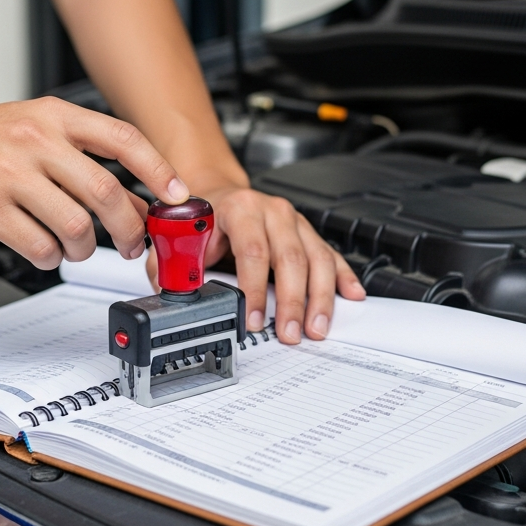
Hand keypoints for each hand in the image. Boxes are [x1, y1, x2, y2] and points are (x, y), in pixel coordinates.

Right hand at [0, 97, 186, 269]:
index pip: (123, 138)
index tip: (176, 196)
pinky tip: (44, 249)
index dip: (158, 170)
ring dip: (86, 249)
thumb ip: (82, 157)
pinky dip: (50, 257)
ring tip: (78, 248)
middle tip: (133, 244)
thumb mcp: (35, 126)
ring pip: (76, 227)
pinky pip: (39, 246)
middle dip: (130, 229)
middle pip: (106, 192)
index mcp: (54, 115)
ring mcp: (10, 175)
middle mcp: (36, 140)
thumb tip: (137, 199)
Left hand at [148, 186, 365, 343]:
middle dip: (292, 301)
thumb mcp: (179, 238)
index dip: (253, 288)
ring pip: (316, 258)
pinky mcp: (308, 232)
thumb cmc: (202, 219)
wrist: (218, 193)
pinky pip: (330, 254)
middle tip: (289, 333)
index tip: (253, 319)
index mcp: (239, 208)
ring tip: (316, 329)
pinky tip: (351, 295)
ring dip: (319, 297)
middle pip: (290, 258)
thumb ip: (174, 265)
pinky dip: (343, 276)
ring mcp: (294, 221)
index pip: (252, 250)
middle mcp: (271, 211)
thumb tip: (173, 295)